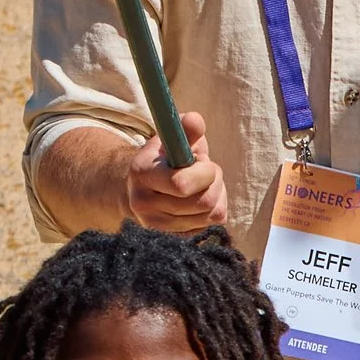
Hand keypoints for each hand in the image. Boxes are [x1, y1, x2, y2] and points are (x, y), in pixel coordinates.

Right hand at [122, 110, 230, 235]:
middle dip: (215, 181)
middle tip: (208, 170)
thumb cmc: (162, 158)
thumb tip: (195, 120)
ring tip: (203, 183)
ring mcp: (158, 226)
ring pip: (211, 213)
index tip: (203, 159)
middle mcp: (145, 205)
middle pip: (203, 202)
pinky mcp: (174, 238)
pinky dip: (215, 207)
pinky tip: (201, 198)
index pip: (181, 184)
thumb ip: (185, 129)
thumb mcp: (170, 138)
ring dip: (218, 193)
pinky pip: (212, 224)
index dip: (204, 172)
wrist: (141, 189)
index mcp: (142, 174)